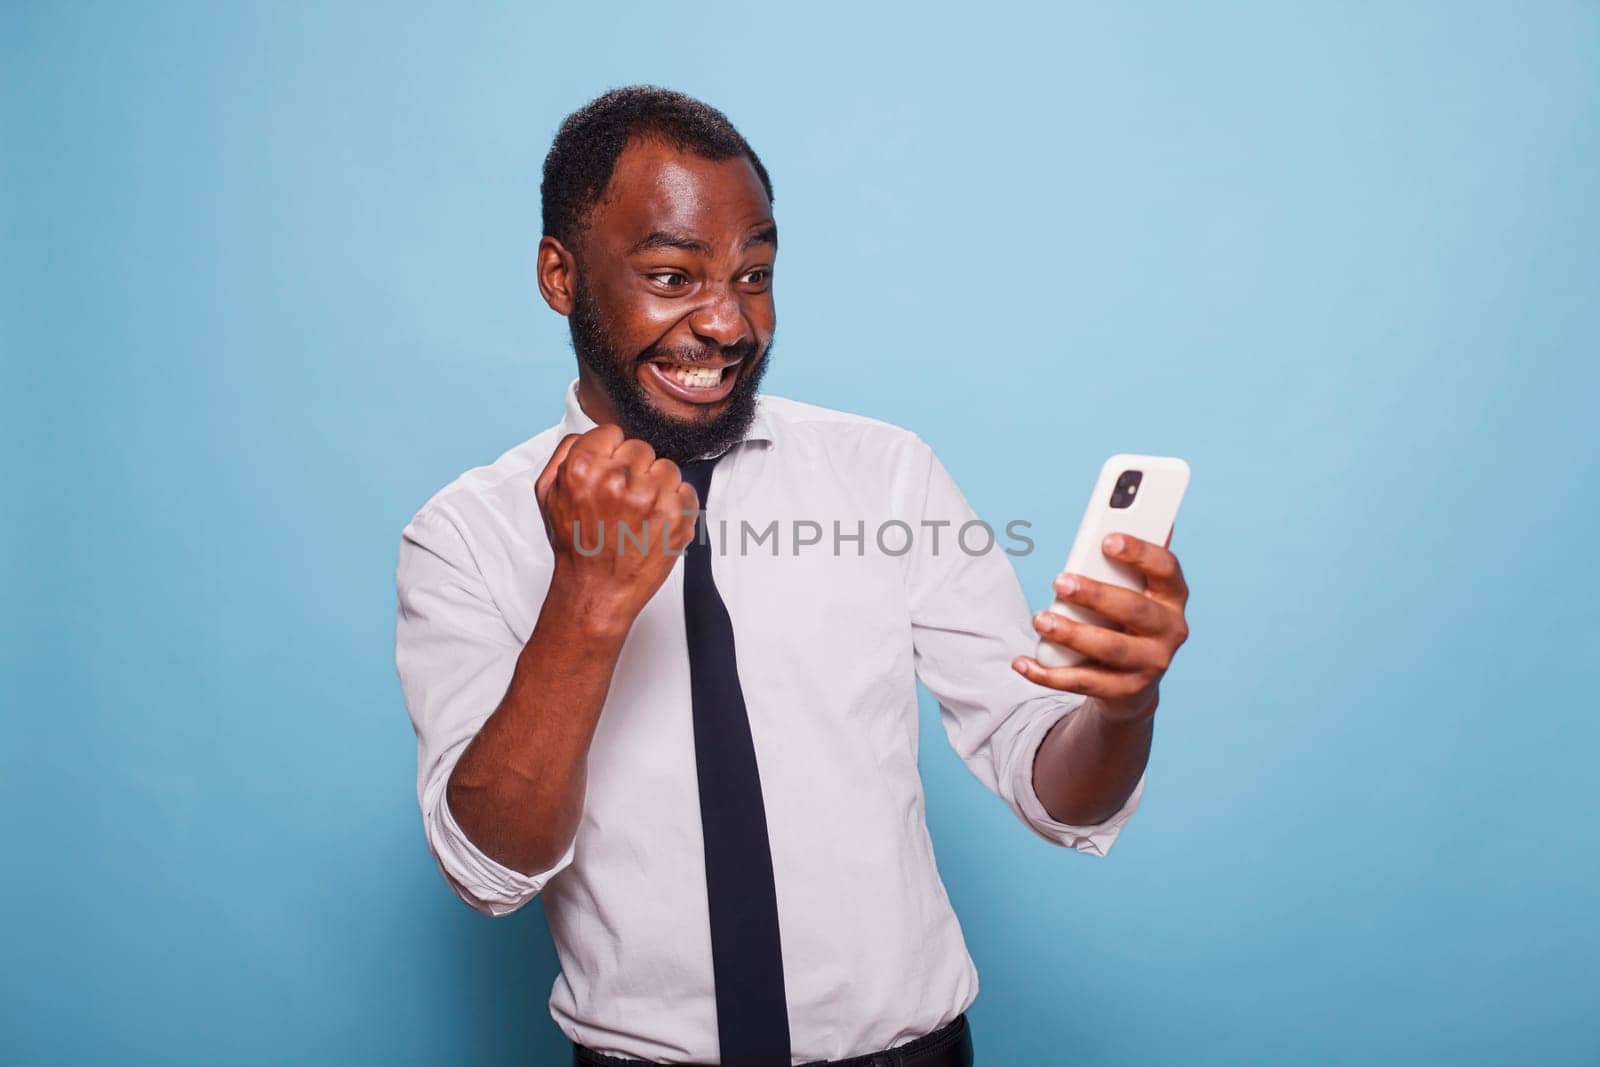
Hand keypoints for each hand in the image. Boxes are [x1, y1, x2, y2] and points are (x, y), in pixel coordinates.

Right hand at [535, 425, 700, 631]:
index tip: (609, 473)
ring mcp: (652, 497)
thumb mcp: (548, 494)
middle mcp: (618, 479)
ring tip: (639, 512)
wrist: (597, 590)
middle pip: (641, 447)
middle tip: (622, 499)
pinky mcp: (678, 515)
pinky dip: (676, 505)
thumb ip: (565, 453)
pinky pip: (686, 490)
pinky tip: (655, 522)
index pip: (612, 431)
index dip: (610, 453)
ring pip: (667, 467)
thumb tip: (588, 432)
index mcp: (583, 467)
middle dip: (634, 470)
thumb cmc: (576, 544)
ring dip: (657, 486)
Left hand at [1011, 525, 1189, 721]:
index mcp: (1172, 596)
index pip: (1166, 569)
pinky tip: (1023, 662)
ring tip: (1040, 620)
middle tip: (1060, 581)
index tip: (1106, 540)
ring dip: (1072, 634)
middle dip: (1096, 594)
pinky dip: (1049, 674)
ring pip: (1110, 649)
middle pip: (1135, 610)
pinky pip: (1084, 683)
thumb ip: (1131, 559)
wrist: (1132, 682)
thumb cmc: (1127, 619)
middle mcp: (1170, 631)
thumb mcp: (1134, 587)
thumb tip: (1141, 515)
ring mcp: (1150, 664)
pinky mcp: (1125, 692)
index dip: (1140, 553)